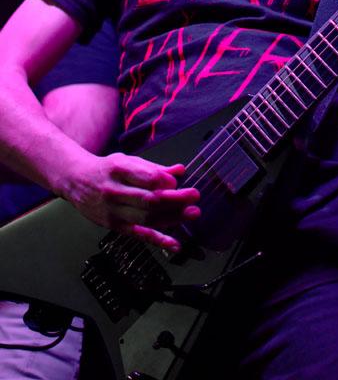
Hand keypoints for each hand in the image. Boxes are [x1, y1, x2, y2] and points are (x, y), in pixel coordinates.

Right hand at [61, 150, 200, 251]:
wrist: (76, 180)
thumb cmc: (106, 169)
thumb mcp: (127, 161)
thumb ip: (153, 167)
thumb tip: (179, 170)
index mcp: (118, 169)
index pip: (145, 177)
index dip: (164, 180)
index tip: (177, 181)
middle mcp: (114, 191)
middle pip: (148, 199)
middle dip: (174, 199)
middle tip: (194, 196)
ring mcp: (113, 211)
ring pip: (146, 218)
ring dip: (172, 218)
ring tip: (192, 214)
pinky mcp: (113, 226)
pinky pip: (138, 234)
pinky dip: (157, 240)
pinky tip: (174, 243)